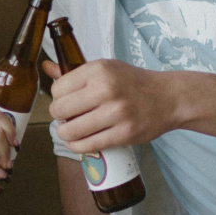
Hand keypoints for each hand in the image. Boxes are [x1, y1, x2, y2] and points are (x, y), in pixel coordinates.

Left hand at [45, 58, 176, 153]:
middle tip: (68, 117)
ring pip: (71, 131)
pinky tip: (78, 143)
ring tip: (71, 131)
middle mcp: (106, 89)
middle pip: (60, 111)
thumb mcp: (106, 68)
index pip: (58, 89)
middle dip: (59, 117)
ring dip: (66, 134)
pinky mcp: (124, 134)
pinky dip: (78, 147)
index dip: (58, 98)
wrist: (168, 97)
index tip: (66, 101)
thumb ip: (74, 72)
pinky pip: (88, 145)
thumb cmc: (133, 82)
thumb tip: (47, 67)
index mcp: (99, 70)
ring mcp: (116, 113)